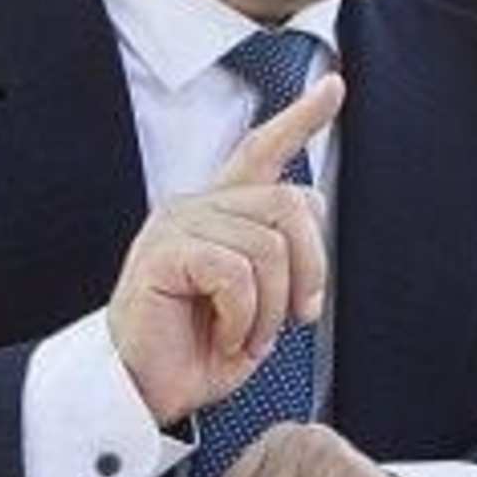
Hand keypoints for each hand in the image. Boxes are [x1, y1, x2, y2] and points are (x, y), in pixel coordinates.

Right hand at [107, 73, 343, 425]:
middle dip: (312, 268)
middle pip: (291, 204)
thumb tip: (312, 208)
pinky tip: (227, 335)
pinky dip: (246, 316)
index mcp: (220, 214)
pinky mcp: (162, 253)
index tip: (333, 86)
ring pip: (270, 245)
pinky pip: (236, 271)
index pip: (261, 151)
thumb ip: (281, 254)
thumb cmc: (196, 350)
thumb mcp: (259, 302)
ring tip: (250, 336)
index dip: (299, 118)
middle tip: (298, 317)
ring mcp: (175, 226)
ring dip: (275, 306)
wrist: (143, 390)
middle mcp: (195, 207)